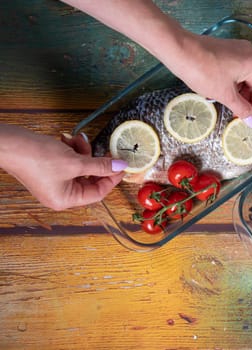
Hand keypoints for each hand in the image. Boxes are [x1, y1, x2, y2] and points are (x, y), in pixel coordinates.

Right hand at [0, 125, 126, 209]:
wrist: (9, 143)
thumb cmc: (37, 157)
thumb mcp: (75, 162)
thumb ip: (100, 165)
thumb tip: (120, 166)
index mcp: (66, 200)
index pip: (98, 193)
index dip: (111, 178)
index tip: (121, 165)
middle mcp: (60, 195)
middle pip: (90, 180)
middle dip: (95, 162)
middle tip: (102, 150)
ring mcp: (54, 183)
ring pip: (80, 168)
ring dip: (83, 153)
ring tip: (78, 140)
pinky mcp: (49, 170)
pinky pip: (70, 162)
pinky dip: (72, 151)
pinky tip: (68, 139)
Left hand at [164, 32, 251, 126]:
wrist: (179, 51)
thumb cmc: (203, 70)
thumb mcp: (225, 95)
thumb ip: (242, 109)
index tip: (250, 118)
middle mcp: (250, 53)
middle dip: (248, 99)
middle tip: (239, 113)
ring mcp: (238, 49)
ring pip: (246, 75)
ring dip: (240, 91)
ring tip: (228, 102)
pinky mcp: (227, 48)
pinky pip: (236, 68)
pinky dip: (233, 81)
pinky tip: (222, 90)